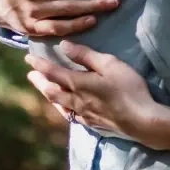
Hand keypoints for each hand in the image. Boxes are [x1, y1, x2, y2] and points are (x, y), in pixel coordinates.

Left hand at [25, 44, 169, 151]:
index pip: (53, 72)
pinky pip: (70, 115)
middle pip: (51, 90)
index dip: (40, 65)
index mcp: (78, 84)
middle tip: (30, 74)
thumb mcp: (109, 65)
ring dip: (48, 95)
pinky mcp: (92, 124)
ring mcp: (83, 114)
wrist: (141, 121)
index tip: (28, 58)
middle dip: (40, 81)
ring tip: (43, 89)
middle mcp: (76, 101)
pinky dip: (62, 108)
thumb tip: (64, 46)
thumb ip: (86, 56)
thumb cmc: (127, 88)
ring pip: (59, 104)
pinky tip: (65, 108)